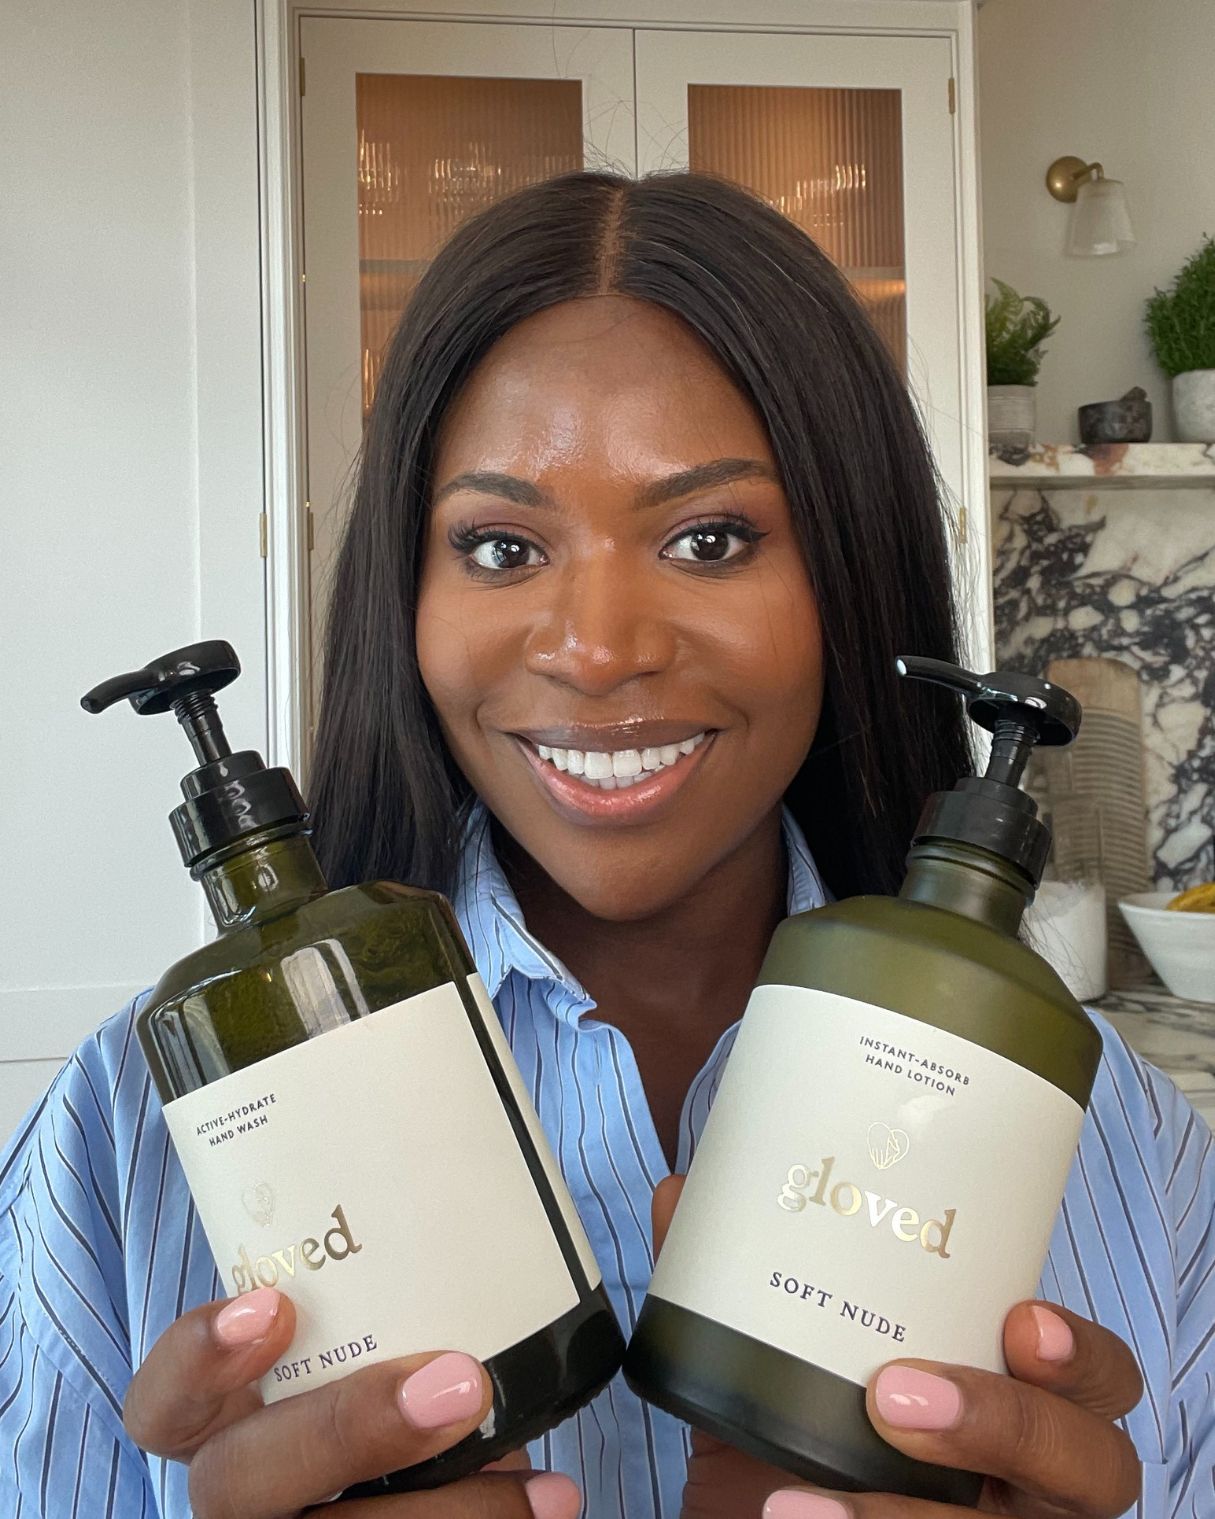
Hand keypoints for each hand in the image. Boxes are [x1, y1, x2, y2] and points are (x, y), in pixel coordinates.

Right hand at [123, 1287, 579, 1518]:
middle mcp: (243, 1485)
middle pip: (238, 1481)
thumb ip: (385, 1282)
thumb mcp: (368, 1325)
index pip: (162, 1403)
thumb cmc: (394, 1366)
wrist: (435, 1455)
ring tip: (532, 1472)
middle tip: (458, 1383)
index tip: (274, 1305)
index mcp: (224, 1417)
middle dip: (346, 1430)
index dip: (198, 1360)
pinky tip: (550, 1500)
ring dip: (443, 1506)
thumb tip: (470, 1179)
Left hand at [652, 1177, 1143, 1518]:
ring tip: (805, 1497)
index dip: (1079, 1352)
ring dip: (918, 1517)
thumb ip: (734, 1287)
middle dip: (1010, 1423)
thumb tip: (682, 1193)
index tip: (1022, 1319)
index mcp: (1008, 1401)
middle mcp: (1026, 1484)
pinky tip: (789, 1515)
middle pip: (1095, 1463)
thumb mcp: (768, 1370)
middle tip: (898, 1395)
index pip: (1094, 1376)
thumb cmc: (782, 1451)